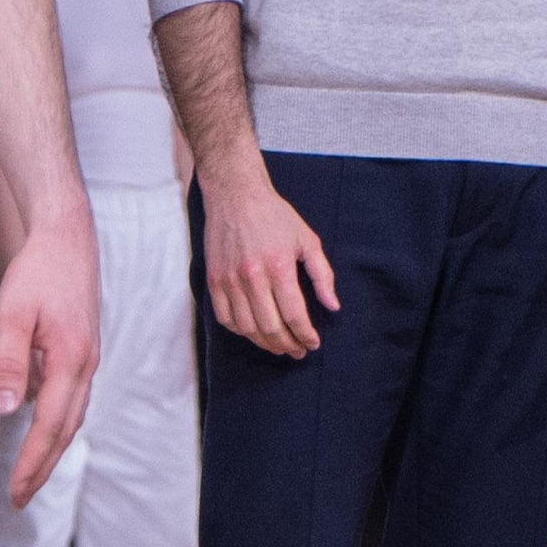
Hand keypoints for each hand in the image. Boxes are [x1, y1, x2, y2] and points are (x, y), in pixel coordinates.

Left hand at [0, 211, 100, 509]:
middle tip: (21, 498)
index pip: (50, 426)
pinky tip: (39, 428)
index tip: (16, 491)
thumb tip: (7, 410)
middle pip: (67, 430)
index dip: (33, 462)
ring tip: (29, 474)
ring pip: (72, 417)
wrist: (67, 237)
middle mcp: (86, 366)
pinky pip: (71, 398)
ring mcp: (87, 359)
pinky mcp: (82, 351)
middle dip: (44, 466)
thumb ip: (10, 362)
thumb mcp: (13, 314)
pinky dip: (57, 423)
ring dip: (51, 448)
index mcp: (72, 361)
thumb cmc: (38, 272)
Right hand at [199, 164, 336, 359]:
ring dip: (265, 343)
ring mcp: (229, 279)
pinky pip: (225, 318)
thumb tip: (332, 306)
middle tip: (298, 351)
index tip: (312, 343)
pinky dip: (241, 331)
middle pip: (270, 326)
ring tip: (278, 346)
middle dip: (287, 345)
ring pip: (247, 327)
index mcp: (279, 266)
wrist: (235, 195)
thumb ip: (322, 275)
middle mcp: (252, 276)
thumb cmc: (274, 216)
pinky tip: (254, 332)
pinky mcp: (214, 280)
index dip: (305, 335)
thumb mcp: (307, 239)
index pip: (294, 314)